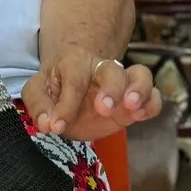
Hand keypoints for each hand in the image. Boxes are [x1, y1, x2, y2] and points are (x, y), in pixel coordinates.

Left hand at [21, 43, 160, 141]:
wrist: (72, 86)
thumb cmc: (55, 87)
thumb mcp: (38, 92)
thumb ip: (39, 106)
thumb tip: (46, 124)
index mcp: (74, 64)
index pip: (74, 80)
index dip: (66, 105)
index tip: (56, 126)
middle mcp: (101, 70)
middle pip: (113, 70)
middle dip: (111, 88)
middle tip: (103, 108)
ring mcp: (121, 84)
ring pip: (140, 75)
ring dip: (139, 90)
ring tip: (132, 107)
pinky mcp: (133, 101)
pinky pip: (152, 96)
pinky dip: (151, 104)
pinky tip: (140, 115)